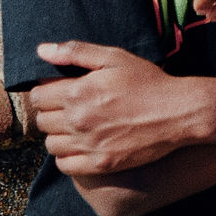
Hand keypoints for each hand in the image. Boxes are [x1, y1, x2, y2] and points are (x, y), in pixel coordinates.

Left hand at [30, 41, 205, 173]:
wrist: (178, 112)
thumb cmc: (147, 81)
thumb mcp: (114, 57)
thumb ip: (75, 52)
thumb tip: (41, 50)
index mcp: (77, 92)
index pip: (37, 97)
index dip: (44, 93)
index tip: (57, 92)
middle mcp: (78, 121)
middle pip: (42, 122)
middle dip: (51, 113)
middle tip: (69, 109)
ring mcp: (88, 145)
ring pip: (50, 145)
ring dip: (58, 136)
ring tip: (75, 128)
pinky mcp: (100, 164)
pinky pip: (65, 166)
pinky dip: (67, 157)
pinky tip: (81, 146)